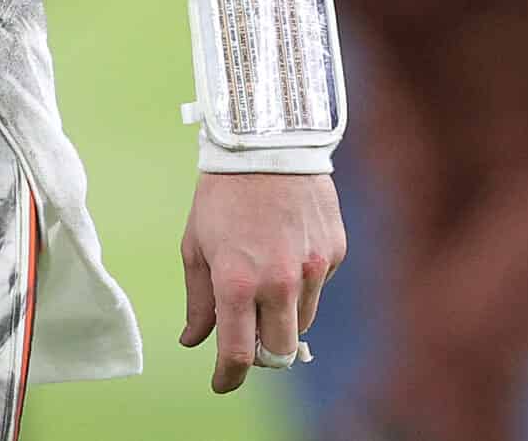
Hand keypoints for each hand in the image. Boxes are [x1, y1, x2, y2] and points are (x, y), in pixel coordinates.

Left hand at [179, 171, 344, 393]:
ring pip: (301, 322)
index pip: (238, 354)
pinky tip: (286, 254)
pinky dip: (302, 286)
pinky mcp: (334, 254)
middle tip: (246, 342)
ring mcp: (312, 269)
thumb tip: (193, 340)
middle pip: (277, 351)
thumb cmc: (222, 195)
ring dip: (281, 319)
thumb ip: (198, 301)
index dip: (228, 377)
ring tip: (264, 286)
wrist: (266, 144)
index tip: (221, 382)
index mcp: (237, 282)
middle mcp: (279, 282)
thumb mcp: (196, 246)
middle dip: (259, 356)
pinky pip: (319, 289)